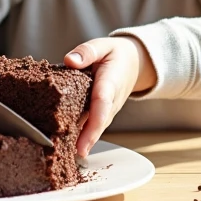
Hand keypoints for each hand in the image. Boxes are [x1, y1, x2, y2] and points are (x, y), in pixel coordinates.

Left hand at [65, 36, 156, 156]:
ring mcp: (109, 109)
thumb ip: (87, 51)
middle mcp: (111, 100)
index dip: (93, 124)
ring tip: (65, 154)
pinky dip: (83, 136)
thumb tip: (69, 61)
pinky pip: (94, 125)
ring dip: (84, 141)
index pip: (102, 104)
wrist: (135, 63)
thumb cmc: (115, 54)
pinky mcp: (104, 113)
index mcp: (110, 82)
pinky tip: (67, 145)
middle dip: (86, 139)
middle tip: (69, 154)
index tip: (83, 141)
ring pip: (96, 127)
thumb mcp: (102, 45)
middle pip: (99, 122)